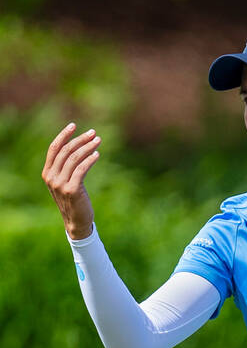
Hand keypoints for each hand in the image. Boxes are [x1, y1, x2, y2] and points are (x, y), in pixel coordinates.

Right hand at [42, 123, 100, 239]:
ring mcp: (60, 184)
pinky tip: (97, 154)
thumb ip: (66, 167)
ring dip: (88, 147)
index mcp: (47, 173)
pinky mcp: (71, 189)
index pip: (54, 148)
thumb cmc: (74, 200)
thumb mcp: (66, 182)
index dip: (64, 135)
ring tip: (98, 141)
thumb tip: (77, 147)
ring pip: (74, 158)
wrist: (77, 222)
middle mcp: (51, 177)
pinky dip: (90, 160)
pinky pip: (81, 169)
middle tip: (94, 133)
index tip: (74, 125)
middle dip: (80, 140)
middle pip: (66, 151)